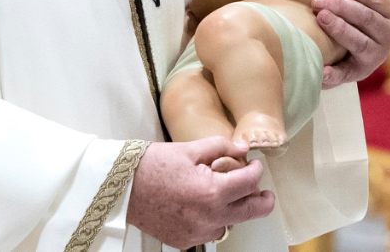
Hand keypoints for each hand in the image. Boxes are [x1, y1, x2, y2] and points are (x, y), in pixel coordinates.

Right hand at [127, 138, 274, 247]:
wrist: (125, 188)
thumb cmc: (154, 166)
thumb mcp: (190, 148)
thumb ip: (221, 147)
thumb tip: (242, 148)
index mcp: (212, 192)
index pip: (250, 183)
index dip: (256, 170)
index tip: (255, 164)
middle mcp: (209, 218)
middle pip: (251, 212)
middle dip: (261, 200)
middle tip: (265, 192)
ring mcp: (197, 233)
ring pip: (230, 223)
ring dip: (232, 208)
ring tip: (221, 191)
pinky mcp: (185, 241)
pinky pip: (209, 230)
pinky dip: (212, 218)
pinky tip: (201, 203)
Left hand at [314, 0, 389, 88]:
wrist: (354, 47)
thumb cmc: (353, 12)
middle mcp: (389, 35)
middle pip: (366, 17)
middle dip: (341, 6)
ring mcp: (377, 56)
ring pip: (360, 42)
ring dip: (339, 29)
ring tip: (321, 17)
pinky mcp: (361, 73)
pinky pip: (347, 74)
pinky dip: (334, 73)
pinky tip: (321, 71)